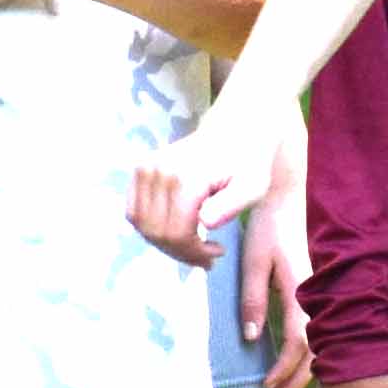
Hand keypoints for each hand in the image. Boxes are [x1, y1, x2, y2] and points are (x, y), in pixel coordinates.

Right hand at [132, 114, 277, 264]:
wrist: (233, 131)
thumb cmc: (247, 163)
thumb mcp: (253, 186)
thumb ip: (232, 205)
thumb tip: (205, 222)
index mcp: (186, 177)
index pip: (176, 233)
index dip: (193, 253)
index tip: (216, 254)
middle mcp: (159, 171)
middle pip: (157, 232)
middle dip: (181, 252)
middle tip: (206, 256)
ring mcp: (145, 168)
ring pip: (142, 225)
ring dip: (166, 243)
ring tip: (193, 244)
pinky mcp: (140, 169)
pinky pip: (134, 212)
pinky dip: (151, 228)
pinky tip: (177, 229)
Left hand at [242, 177, 314, 387]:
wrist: (297, 191)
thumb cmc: (272, 222)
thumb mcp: (254, 259)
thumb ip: (252, 298)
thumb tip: (253, 337)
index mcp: (303, 290)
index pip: (300, 343)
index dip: (285, 371)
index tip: (266, 387)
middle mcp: (321, 297)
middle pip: (317, 352)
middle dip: (296, 381)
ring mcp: (328, 292)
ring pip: (324, 343)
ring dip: (306, 370)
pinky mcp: (327, 288)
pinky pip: (324, 328)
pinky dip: (313, 351)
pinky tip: (299, 361)